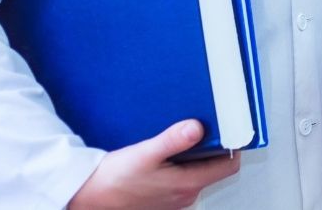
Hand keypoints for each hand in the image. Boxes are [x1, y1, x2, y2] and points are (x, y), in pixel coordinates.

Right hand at [69, 120, 240, 208]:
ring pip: (199, 172)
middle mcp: (185, 196)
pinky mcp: (163, 199)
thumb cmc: (113, 180)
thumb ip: (173, 140)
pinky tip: (170, 150)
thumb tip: (198, 127)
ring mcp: (174, 200)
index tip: (234, 126)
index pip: (228, 167)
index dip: (235, 146)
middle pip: (215, 168)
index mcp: (187, 186)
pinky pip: (183, 178)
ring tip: (189, 132)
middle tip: (212, 122)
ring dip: (198, 153)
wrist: (87, 198)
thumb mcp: (145, 153)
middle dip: (216, 146)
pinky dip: (183, 163)